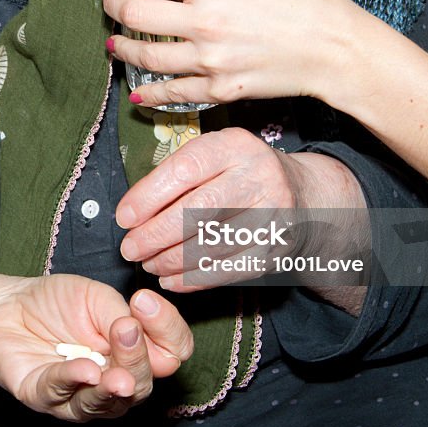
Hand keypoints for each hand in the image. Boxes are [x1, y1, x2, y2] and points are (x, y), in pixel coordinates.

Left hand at [0, 250, 191, 421]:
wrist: (3, 307)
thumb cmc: (53, 302)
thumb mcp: (95, 295)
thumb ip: (120, 313)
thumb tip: (137, 329)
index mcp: (134, 352)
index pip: (171, 353)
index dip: (167, 331)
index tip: (144, 301)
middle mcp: (113, 380)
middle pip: (143, 383)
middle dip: (138, 358)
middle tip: (127, 329)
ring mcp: (79, 395)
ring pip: (108, 403)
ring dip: (115, 386)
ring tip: (118, 374)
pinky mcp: (44, 398)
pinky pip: (63, 395)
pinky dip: (75, 381)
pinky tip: (86, 370)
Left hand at [101, 0, 366, 108]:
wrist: (338, 51)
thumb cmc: (312, 1)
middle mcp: (202, 21)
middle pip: (132, 13)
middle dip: (111, 4)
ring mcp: (208, 60)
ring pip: (144, 55)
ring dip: (122, 47)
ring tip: (114, 42)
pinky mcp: (219, 89)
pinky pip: (173, 92)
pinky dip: (150, 93)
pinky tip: (137, 91)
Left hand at [116, 128, 297, 290]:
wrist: (303, 197)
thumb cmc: (239, 175)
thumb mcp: (215, 155)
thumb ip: (177, 174)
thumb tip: (132, 213)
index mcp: (235, 146)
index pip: (184, 170)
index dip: (148, 197)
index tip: (124, 218)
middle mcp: (258, 177)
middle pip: (197, 211)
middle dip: (155, 235)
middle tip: (130, 249)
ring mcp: (272, 215)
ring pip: (210, 245)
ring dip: (170, 260)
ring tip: (148, 264)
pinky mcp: (276, 249)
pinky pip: (227, 270)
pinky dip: (193, 279)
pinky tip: (171, 280)